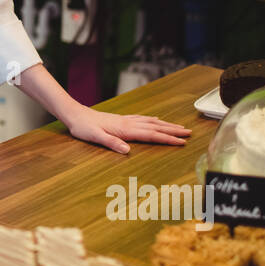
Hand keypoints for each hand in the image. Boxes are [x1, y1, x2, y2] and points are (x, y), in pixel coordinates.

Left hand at [63, 108, 191, 154]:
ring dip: (167, 125)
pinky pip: (143, 119)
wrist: (75, 114)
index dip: (167, 139)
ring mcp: (126, 120)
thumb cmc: (83, 127)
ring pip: (152, 122)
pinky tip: (157, 121)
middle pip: (156, 127)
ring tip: (179, 127)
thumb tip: (127, 151)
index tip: (182, 142)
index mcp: (125, 129)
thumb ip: (111, 143)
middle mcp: (129, 123)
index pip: (151, 135)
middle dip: (173, 131)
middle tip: (189, 133)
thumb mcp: (95, 137)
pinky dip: (153, 120)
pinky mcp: (122, 119)